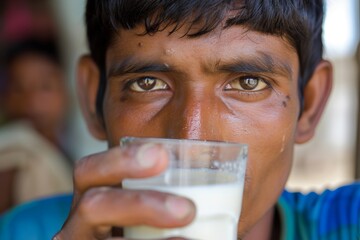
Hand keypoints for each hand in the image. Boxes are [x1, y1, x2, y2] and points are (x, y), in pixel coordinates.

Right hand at [53, 144, 195, 238]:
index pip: (90, 170)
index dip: (121, 160)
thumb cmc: (135, 228)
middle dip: (140, 204)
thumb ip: (162, 191)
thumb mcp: (139, 208)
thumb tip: (223, 177)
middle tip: (187, 210)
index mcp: (92, 197)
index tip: (162, 155)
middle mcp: (78, 224)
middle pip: (94, 205)